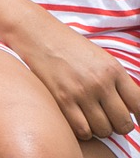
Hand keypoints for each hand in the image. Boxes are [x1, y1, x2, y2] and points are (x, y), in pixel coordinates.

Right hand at [16, 19, 139, 140]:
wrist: (36, 32)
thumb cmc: (68, 46)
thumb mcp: (99, 58)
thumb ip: (117, 82)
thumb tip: (131, 111)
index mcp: (113, 70)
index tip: (134, 120)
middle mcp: (100, 82)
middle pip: (123, 124)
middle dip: (117, 125)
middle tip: (107, 117)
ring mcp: (81, 92)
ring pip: (103, 130)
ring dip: (99, 128)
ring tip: (90, 116)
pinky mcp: (62, 99)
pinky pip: (83, 131)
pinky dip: (83, 130)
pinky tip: (78, 119)